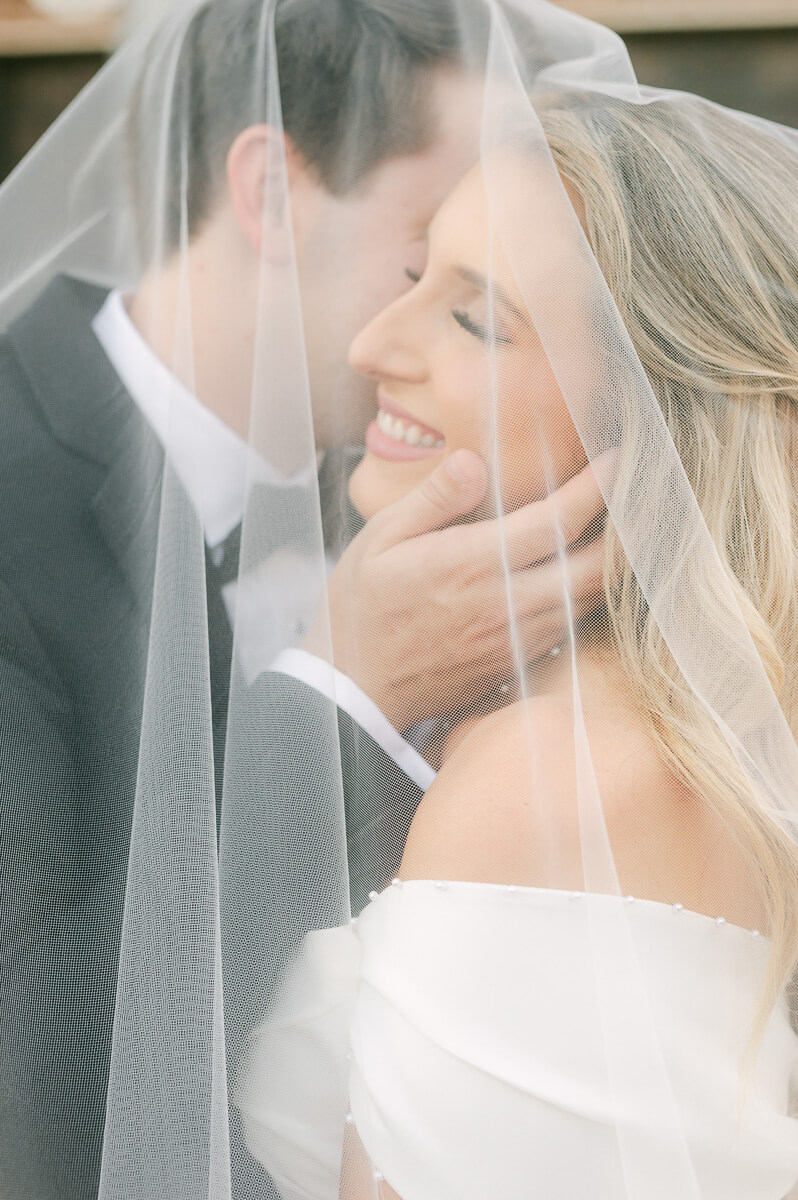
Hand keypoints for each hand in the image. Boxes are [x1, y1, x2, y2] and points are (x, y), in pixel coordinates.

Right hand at [302, 449, 609, 731]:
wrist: (354, 690)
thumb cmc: (362, 608)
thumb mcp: (379, 541)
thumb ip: (433, 499)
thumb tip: (473, 460)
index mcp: (470, 565)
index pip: (555, 521)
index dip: (595, 488)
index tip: (616, 458)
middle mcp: (504, 604)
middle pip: (594, 567)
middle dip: (626, 529)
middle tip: (637, 494)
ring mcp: (517, 639)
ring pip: (590, 600)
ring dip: (612, 564)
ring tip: (620, 526)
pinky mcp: (519, 662)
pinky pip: (572, 624)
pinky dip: (588, 594)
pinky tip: (584, 569)